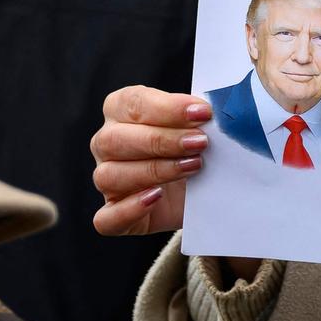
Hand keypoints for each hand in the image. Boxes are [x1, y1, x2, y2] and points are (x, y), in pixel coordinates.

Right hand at [91, 86, 210, 235]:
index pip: (132, 102)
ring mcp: (105, 180)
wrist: (201, 192)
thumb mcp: (197, 126)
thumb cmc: (193, 149)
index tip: (202, 113)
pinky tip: (156, 197)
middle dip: (162, 140)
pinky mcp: (112, 216)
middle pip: (115, 138)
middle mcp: (106, 143)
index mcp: (120, 110)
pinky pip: (107, 218)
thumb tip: (214, 109)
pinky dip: (130, 209)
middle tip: (200, 142)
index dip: (168, 107)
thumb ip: (200, 115)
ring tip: (193, 166)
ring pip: (109, 175)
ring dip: (155, 170)